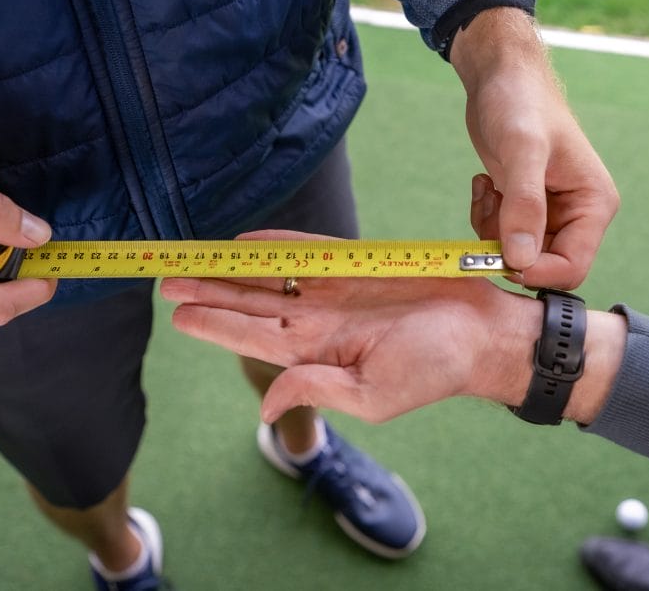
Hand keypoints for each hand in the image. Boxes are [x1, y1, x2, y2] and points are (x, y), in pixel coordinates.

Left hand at [161, 231, 539, 422]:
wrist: (482, 331)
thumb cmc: (434, 369)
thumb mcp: (373, 395)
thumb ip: (318, 391)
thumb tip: (266, 407)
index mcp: (318, 355)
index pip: (254, 338)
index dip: (215, 325)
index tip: (177, 314)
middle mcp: (319, 321)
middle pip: (252, 303)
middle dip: (210, 292)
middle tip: (166, 279)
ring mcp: (335, 291)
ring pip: (272, 275)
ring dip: (232, 268)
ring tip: (193, 257)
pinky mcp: (357, 264)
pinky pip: (307, 250)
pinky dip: (276, 242)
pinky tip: (245, 240)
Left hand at [450, 7, 618, 287]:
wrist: (501, 76)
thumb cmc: (520, 102)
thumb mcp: (522, 150)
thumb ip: (525, 205)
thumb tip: (521, 259)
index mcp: (593, 204)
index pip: (572, 267)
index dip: (534, 272)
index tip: (498, 254)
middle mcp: (577, 214)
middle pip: (542, 265)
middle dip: (508, 249)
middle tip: (488, 210)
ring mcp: (550, 212)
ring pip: (518, 254)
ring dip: (491, 230)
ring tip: (487, 189)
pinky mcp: (524, 207)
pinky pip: (502, 236)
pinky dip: (485, 218)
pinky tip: (484, 185)